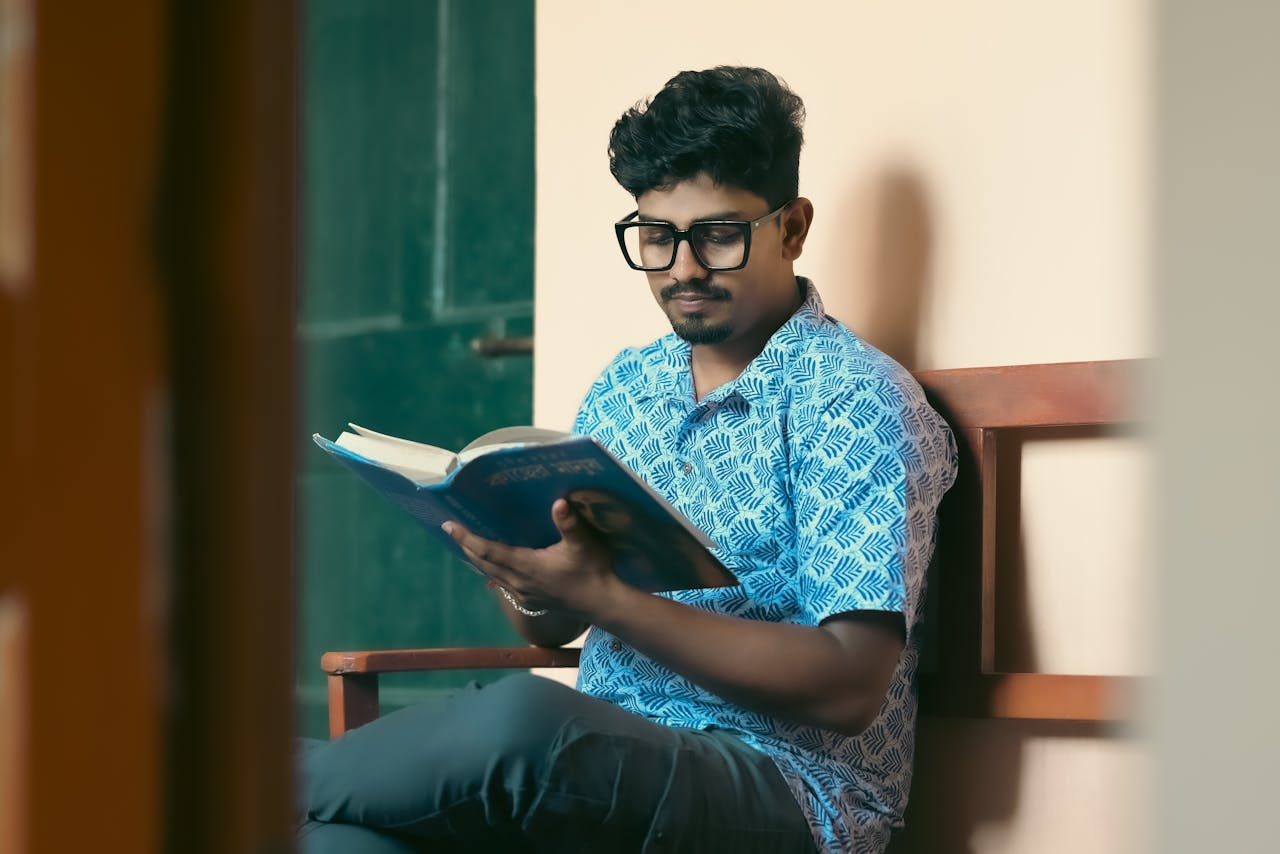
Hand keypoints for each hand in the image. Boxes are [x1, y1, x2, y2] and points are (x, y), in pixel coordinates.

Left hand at [442, 498, 621, 618]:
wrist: (602, 604)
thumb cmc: (592, 571)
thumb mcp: (582, 544)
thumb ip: (569, 523)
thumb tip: (558, 502)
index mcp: (526, 566)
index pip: (489, 551)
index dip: (467, 538)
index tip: (450, 525)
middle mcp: (518, 582)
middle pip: (483, 563)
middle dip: (466, 546)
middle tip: (451, 529)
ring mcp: (523, 593)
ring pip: (491, 574)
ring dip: (477, 558)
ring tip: (466, 543)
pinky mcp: (530, 600)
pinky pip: (501, 582)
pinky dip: (491, 569)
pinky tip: (493, 563)